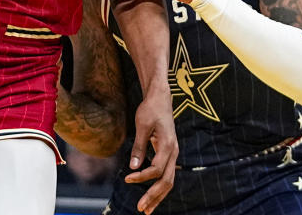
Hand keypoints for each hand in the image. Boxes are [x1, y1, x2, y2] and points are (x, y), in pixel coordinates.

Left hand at [124, 88, 177, 213]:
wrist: (161, 98)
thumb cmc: (150, 109)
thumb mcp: (142, 126)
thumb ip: (139, 147)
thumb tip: (133, 167)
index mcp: (167, 145)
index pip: (156, 169)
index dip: (142, 177)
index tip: (127, 179)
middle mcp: (174, 152)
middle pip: (167, 181)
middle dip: (154, 196)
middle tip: (141, 208)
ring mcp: (174, 153)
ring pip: (169, 181)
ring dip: (158, 196)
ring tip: (147, 209)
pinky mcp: (170, 154)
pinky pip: (167, 174)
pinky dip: (160, 187)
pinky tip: (152, 195)